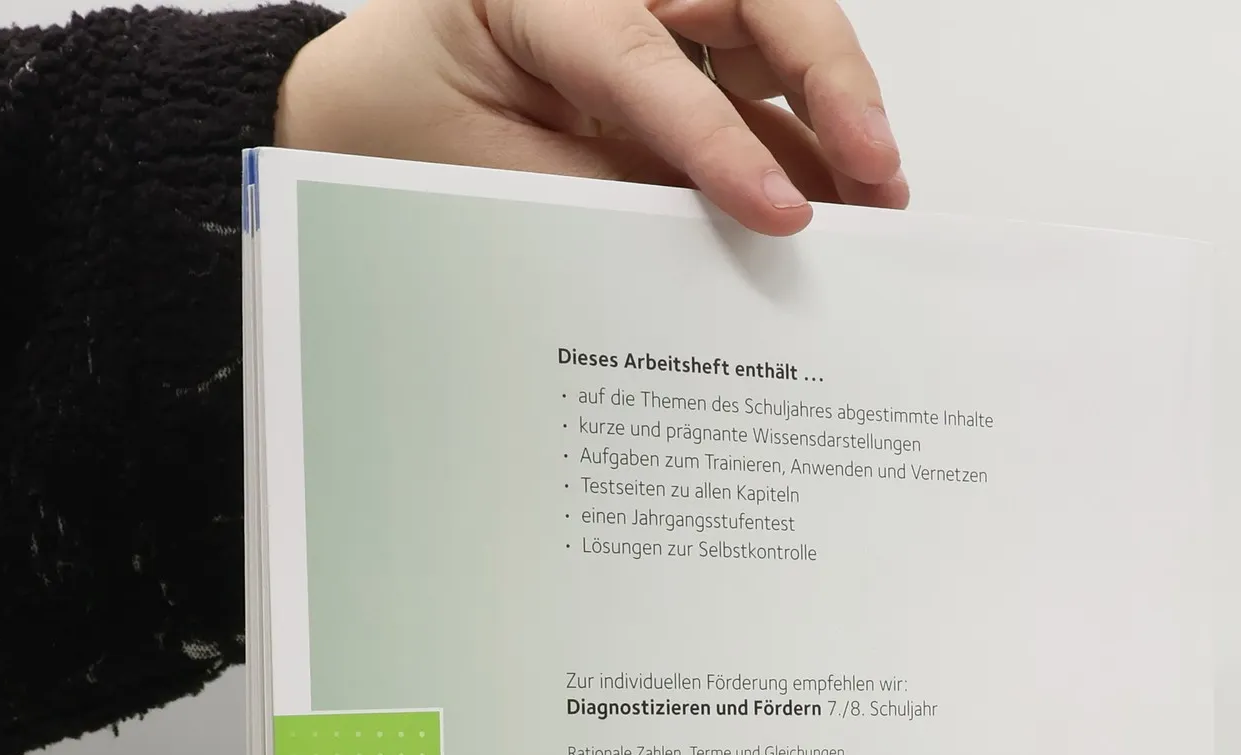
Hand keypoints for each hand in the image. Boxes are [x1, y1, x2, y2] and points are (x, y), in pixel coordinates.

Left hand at [273, 0, 906, 235]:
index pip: (638, 55)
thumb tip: (725, 244)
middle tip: (874, 166)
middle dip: (826, 79)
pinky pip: (752, 89)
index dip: (719, 139)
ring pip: (769, 31)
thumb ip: (604, 200)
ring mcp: (647, 6)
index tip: (782, 212)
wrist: (361, 118)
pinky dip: (801, 145)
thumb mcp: (486, 177)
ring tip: (879, 196)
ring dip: (834, 107)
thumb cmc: (401, 128)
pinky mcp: (671, 48)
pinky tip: (838, 203)